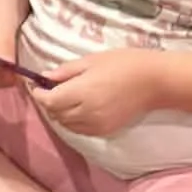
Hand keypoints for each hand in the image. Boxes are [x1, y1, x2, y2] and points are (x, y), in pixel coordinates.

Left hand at [34, 51, 166, 137]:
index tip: (37, 85)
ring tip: (67, 99)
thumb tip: (45, 77)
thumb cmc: (124, 63)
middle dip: (49, 103)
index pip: (48, 101)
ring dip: (61, 113)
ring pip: (66, 125)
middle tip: (52, 89)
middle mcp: (86, 113)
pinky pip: (80, 130)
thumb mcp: (92, 60)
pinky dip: (74, 122)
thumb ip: (66, 71)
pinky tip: (80, 109)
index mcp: (81, 92)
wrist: (154, 82)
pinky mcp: (105, 131)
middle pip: (55, 114)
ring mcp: (96, 125)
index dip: (39, 94)